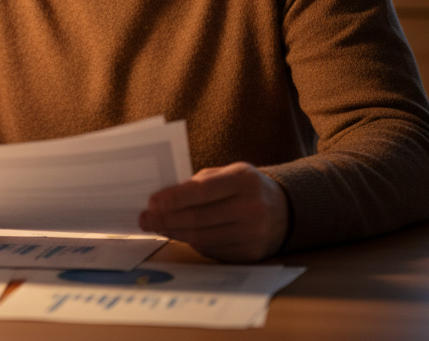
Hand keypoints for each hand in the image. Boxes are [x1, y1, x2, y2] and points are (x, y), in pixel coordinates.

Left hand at [139, 162, 288, 262]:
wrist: (284, 210)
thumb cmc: (245, 188)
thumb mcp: (228, 174)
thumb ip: (198, 183)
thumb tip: (162, 199)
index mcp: (244, 180)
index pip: (202, 191)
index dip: (174, 198)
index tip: (151, 202)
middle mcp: (251, 208)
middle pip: (199, 218)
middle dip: (166, 220)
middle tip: (144, 220)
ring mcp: (253, 234)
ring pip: (202, 238)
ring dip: (175, 233)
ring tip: (157, 227)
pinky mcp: (251, 254)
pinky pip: (212, 250)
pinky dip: (193, 243)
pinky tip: (180, 235)